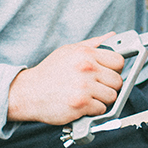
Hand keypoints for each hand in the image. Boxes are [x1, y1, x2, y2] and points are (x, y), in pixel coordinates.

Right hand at [7, 34, 124, 124]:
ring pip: (112, 97)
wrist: (28, 93)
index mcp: (85, 53)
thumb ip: (92, 44)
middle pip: (117, 81)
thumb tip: (112, 36)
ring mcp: (84, 87)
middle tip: (97, 88)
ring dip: (102, 100)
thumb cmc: (49, 73)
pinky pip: (102, 109)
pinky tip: (82, 105)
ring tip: (89, 96)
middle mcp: (86, 68)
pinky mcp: (81, 104)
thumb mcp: (69, 51)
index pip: (118, 61)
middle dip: (109, 86)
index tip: (109, 74)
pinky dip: (94, 110)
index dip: (115, 69)